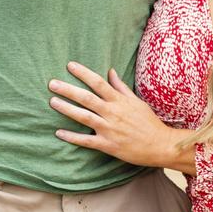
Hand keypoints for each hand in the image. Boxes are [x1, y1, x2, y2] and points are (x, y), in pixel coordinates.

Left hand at [49, 61, 181, 168]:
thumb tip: (110, 71)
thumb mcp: (136, 101)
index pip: (98, 83)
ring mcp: (109, 129)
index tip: (70, 66)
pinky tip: (59, 132)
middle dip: (68, 90)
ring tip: (52, 102)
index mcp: (119, 101)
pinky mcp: (108, 145)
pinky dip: (72, 137)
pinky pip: (87, 140)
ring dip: (67, 109)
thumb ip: (121, 87)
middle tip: (52, 83)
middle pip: (87, 98)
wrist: (160, 145)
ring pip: (84, 117)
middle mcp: (113, 113)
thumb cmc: (149, 122)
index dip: (83, 73)